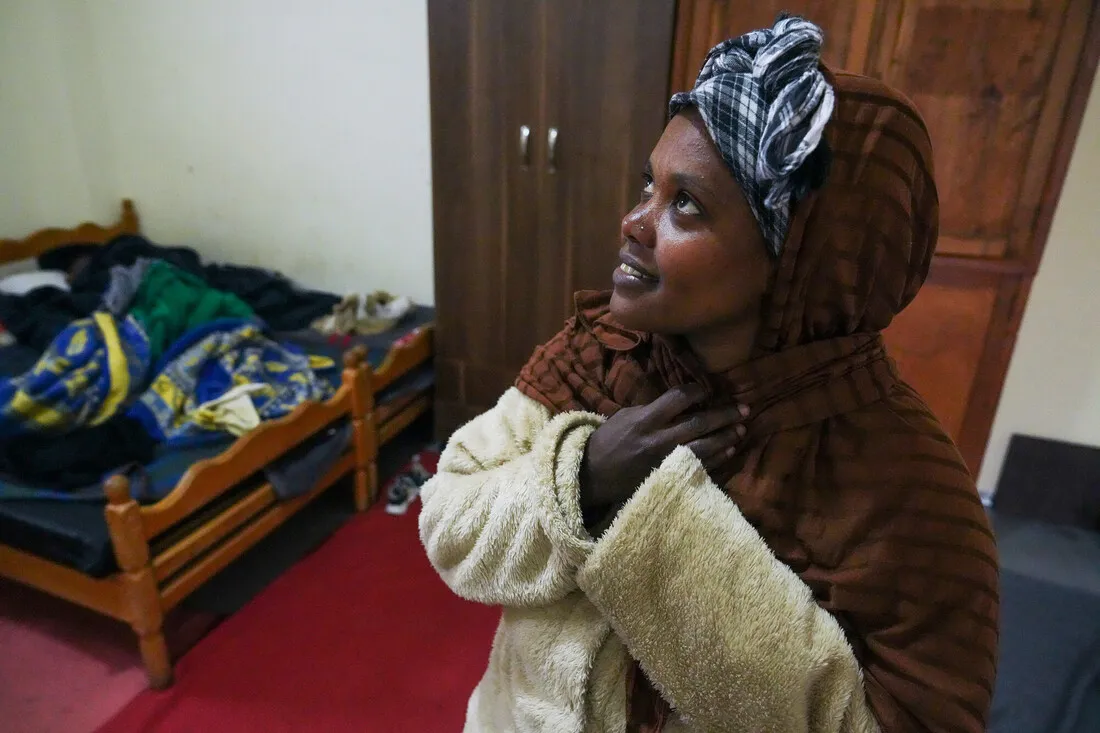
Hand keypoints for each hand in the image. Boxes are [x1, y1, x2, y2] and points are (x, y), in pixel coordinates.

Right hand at [578, 384, 748, 511]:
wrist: (593, 476)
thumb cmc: (608, 442)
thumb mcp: (625, 417)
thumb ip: (652, 410)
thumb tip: (681, 403)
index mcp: (643, 420)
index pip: (677, 399)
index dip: (697, 391)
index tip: (708, 388)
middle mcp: (656, 440)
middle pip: (697, 424)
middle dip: (723, 415)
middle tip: (744, 409)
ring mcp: (664, 462)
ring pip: (703, 448)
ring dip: (726, 437)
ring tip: (742, 429)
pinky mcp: (668, 479)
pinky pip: (699, 467)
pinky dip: (717, 458)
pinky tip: (730, 450)